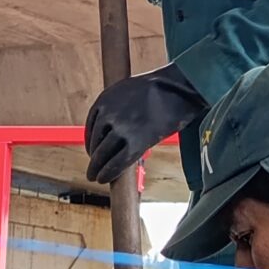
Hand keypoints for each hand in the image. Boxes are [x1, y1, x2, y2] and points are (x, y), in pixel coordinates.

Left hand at [85, 65, 205, 183]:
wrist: (177, 90)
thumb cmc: (160, 89)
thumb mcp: (130, 91)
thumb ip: (119, 107)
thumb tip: (115, 128)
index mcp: (105, 99)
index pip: (91, 126)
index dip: (91, 142)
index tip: (92, 152)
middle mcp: (109, 114)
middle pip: (95, 142)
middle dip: (93, 159)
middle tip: (92, 170)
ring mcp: (122, 129)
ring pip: (103, 154)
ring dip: (97, 169)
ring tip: (96, 177)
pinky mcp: (135, 142)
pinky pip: (117, 162)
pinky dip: (109, 173)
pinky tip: (104, 179)